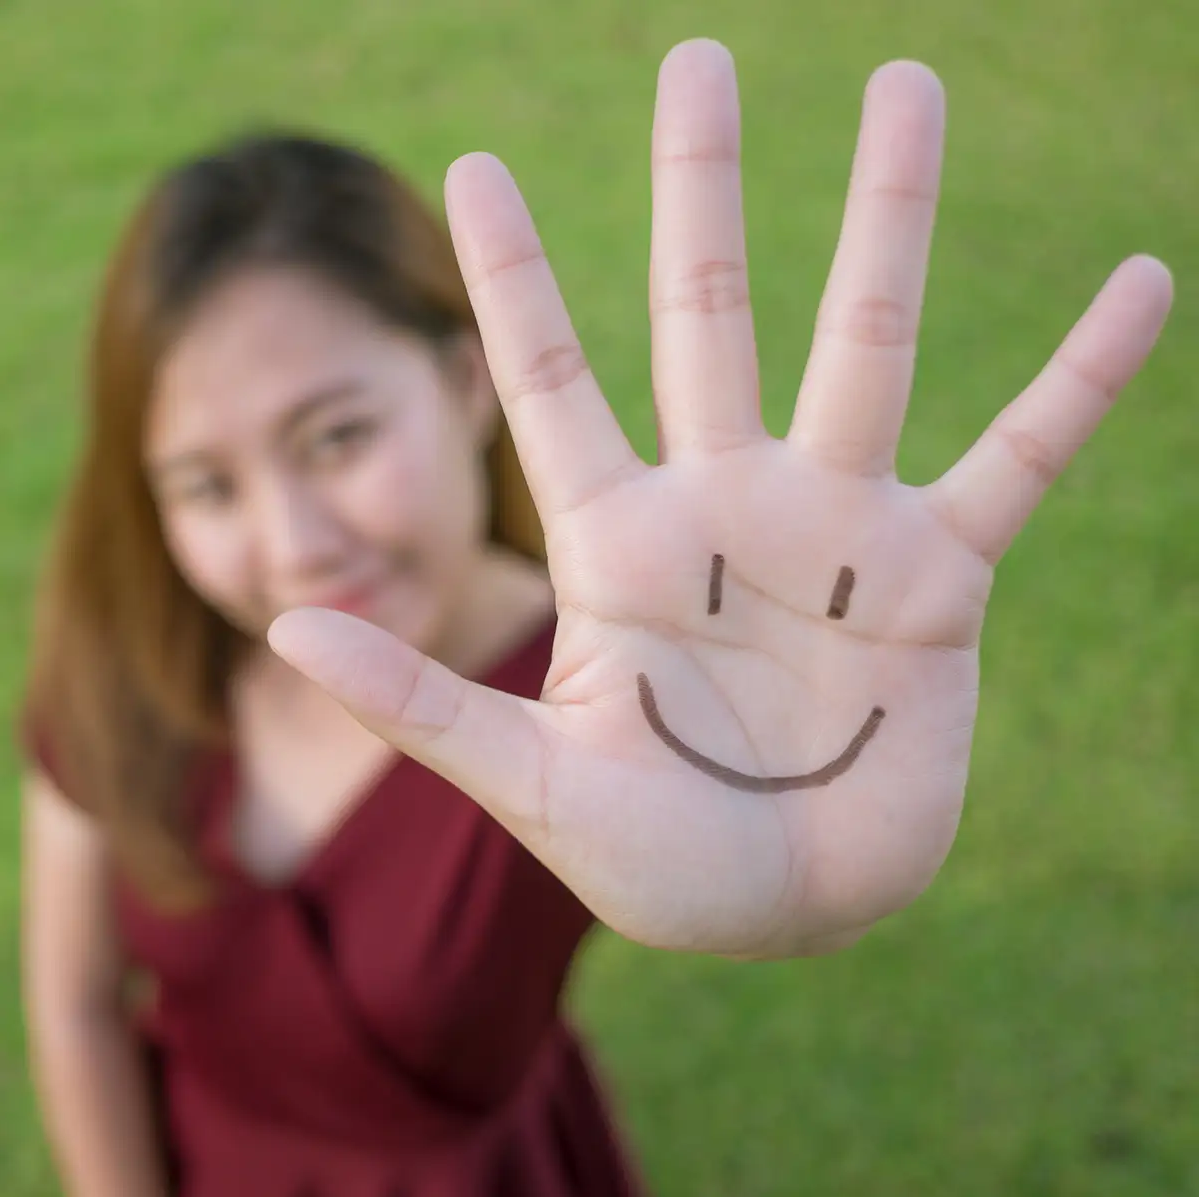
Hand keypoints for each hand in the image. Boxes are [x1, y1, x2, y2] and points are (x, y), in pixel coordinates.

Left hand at [268, 40, 1171, 957]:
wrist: (786, 910)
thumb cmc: (656, 862)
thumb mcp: (533, 784)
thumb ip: (422, 707)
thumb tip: (286, 627)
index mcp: (620, 546)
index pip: (551, 386)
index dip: (510, 280)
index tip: (469, 166)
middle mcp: (727, 508)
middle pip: (708, 317)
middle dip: (699, 194)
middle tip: (698, 58)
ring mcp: (837, 532)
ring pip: (865, 346)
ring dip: (886, 219)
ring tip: (907, 85)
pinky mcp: (937, 580)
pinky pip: (1020, 458)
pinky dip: (1081, 382)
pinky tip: (1146, 285)